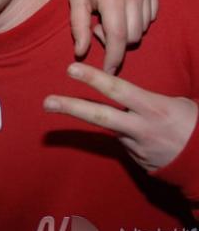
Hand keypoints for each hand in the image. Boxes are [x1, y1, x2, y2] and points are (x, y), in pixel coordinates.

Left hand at [38, 0, 158, 72]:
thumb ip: (78, 27)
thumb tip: (80, 53)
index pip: (119, 38)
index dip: (114, 58)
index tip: (108, 70)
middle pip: (133, 36)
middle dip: (117, 41)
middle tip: (97, 28)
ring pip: (144, 26)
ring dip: (128, 30)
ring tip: (107, 16)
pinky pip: (152, 13)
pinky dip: (139, 18)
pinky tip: (121, 9)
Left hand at [44, 63, 196, 170]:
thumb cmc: (192, 125)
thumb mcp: (175, 103)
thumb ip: (144, 97)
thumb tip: (117, 87)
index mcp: (154, 108)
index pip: (118, 90)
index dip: (94, 78)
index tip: (70, 69)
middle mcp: (141, 128)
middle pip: (100, 117)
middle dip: (71, 108)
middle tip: (47, 102)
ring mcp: (136, 147)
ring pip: (108, 128)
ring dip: (91, 118)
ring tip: (61, 105)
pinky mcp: (136, 161)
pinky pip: (123, 141)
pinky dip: (124, 134)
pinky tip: (140, 135)